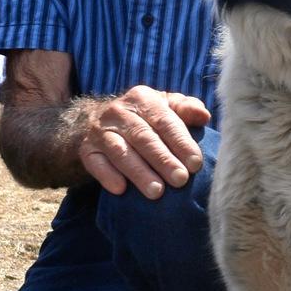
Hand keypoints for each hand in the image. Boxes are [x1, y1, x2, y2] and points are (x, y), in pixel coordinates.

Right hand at [78, 86, 211, 199]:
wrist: (99, 121)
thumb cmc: (145, 118)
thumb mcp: (165, 106)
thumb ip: (186, 108)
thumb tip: (204, 115)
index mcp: (142, 98)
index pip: (164, 120)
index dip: (181, 142)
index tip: (195, 163)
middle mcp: (119, 112)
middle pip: (143, 137)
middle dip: (163, 160)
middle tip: (180, 180)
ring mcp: (100, 131)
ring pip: (120, 152)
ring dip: (139, 172)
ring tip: (157, 192)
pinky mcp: (87, 150)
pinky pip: (96, 164)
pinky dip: (107, 176)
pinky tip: (121, 189)